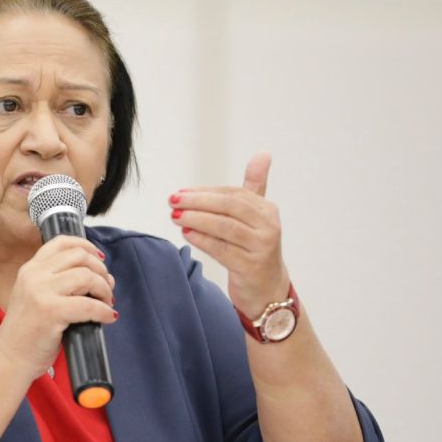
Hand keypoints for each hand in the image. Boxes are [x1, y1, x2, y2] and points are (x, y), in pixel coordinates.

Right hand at [0, 236, 116, 383]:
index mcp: (30, 269)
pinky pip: (89, 305)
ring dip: (104, 289)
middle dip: (101, 270)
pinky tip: (107, 318)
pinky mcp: (51, 312)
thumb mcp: (34, 296)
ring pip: (87, 276)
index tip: (100, 259)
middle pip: (80, 256)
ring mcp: (41, 292)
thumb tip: (100, 276)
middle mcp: (34, 275)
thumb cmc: (27, 333)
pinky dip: (104, 311)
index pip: (62, 242)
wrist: (10, 358)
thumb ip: (59, 282)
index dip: (87, 246)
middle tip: (106, 288)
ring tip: (106, 304)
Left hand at [169, 152, 290, 318]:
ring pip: (224, 227)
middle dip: (198, 202)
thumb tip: (263, 153)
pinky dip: (202, 239)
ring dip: (196, 219)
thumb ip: (254, 186)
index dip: (204, 192)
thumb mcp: (256, 216)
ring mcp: (261, 247)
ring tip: (175, 216)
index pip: (232, 194)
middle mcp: (268, 226)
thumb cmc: (254, 247)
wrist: (267, 288)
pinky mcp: (251, 267)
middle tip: (173, 200)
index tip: (180, 192)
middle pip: (229, 207)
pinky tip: (187, 234)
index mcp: (267, 210)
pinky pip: (222, 250)